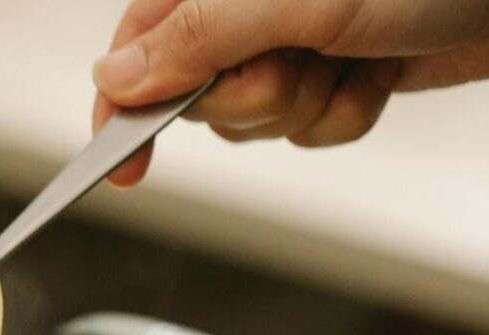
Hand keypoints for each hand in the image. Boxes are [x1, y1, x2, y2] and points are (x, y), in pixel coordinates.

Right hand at [93, 0, 488, 181]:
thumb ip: (195, 37)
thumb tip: (115, 78)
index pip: (138, 47)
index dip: (122, 110)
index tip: (121, 164)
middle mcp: (248, 7)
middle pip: (199, 100)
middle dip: (253, 101)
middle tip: (299, 61)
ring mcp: (293, 40)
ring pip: (256, 124)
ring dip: (307, 109)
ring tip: (350, 58)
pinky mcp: (333, 70)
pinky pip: (310, 132)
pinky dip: (345, 117)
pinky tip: (374, 75)